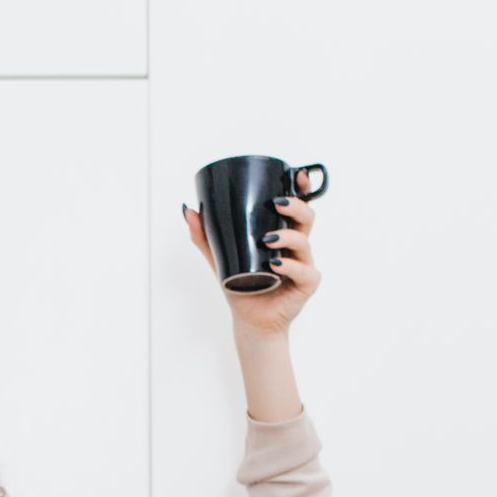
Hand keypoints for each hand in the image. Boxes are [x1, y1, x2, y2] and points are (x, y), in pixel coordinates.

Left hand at [184, 167, 320, 335]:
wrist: (250, 320)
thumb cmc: (241, 286)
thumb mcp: (221, 258)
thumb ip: (206, 236)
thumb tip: (189, 210)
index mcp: (283, 233)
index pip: (296, 207)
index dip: (303, 189)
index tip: (299, 175)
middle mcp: (297, 246)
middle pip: (307, 218)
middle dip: (296, 206)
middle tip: (277, 203)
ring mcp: (304, 264)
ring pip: (304, 243)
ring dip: (288, 237)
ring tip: (268, 239)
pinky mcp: (306, 285)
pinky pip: (304, 272)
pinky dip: (290, 267)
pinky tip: (276, 265)